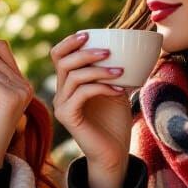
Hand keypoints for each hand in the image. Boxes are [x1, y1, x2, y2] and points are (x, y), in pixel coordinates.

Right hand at [51, 32, 131, 187]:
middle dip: (85, 52)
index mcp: (69, 84)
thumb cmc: (115, 121)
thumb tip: (129, 45)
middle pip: (62, 61)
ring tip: (119, 71)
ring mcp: (62, 105)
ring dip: (98, 70)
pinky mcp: (67, 117)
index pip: (58, 55)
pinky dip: (101, 87)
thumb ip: (114, 70)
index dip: (69, 42)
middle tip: (108, 52)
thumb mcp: (116, 88)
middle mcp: (61, 93)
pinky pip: (81, 93)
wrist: (114, 153)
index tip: (89, 34)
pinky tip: (118, 90)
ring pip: (73, 76)